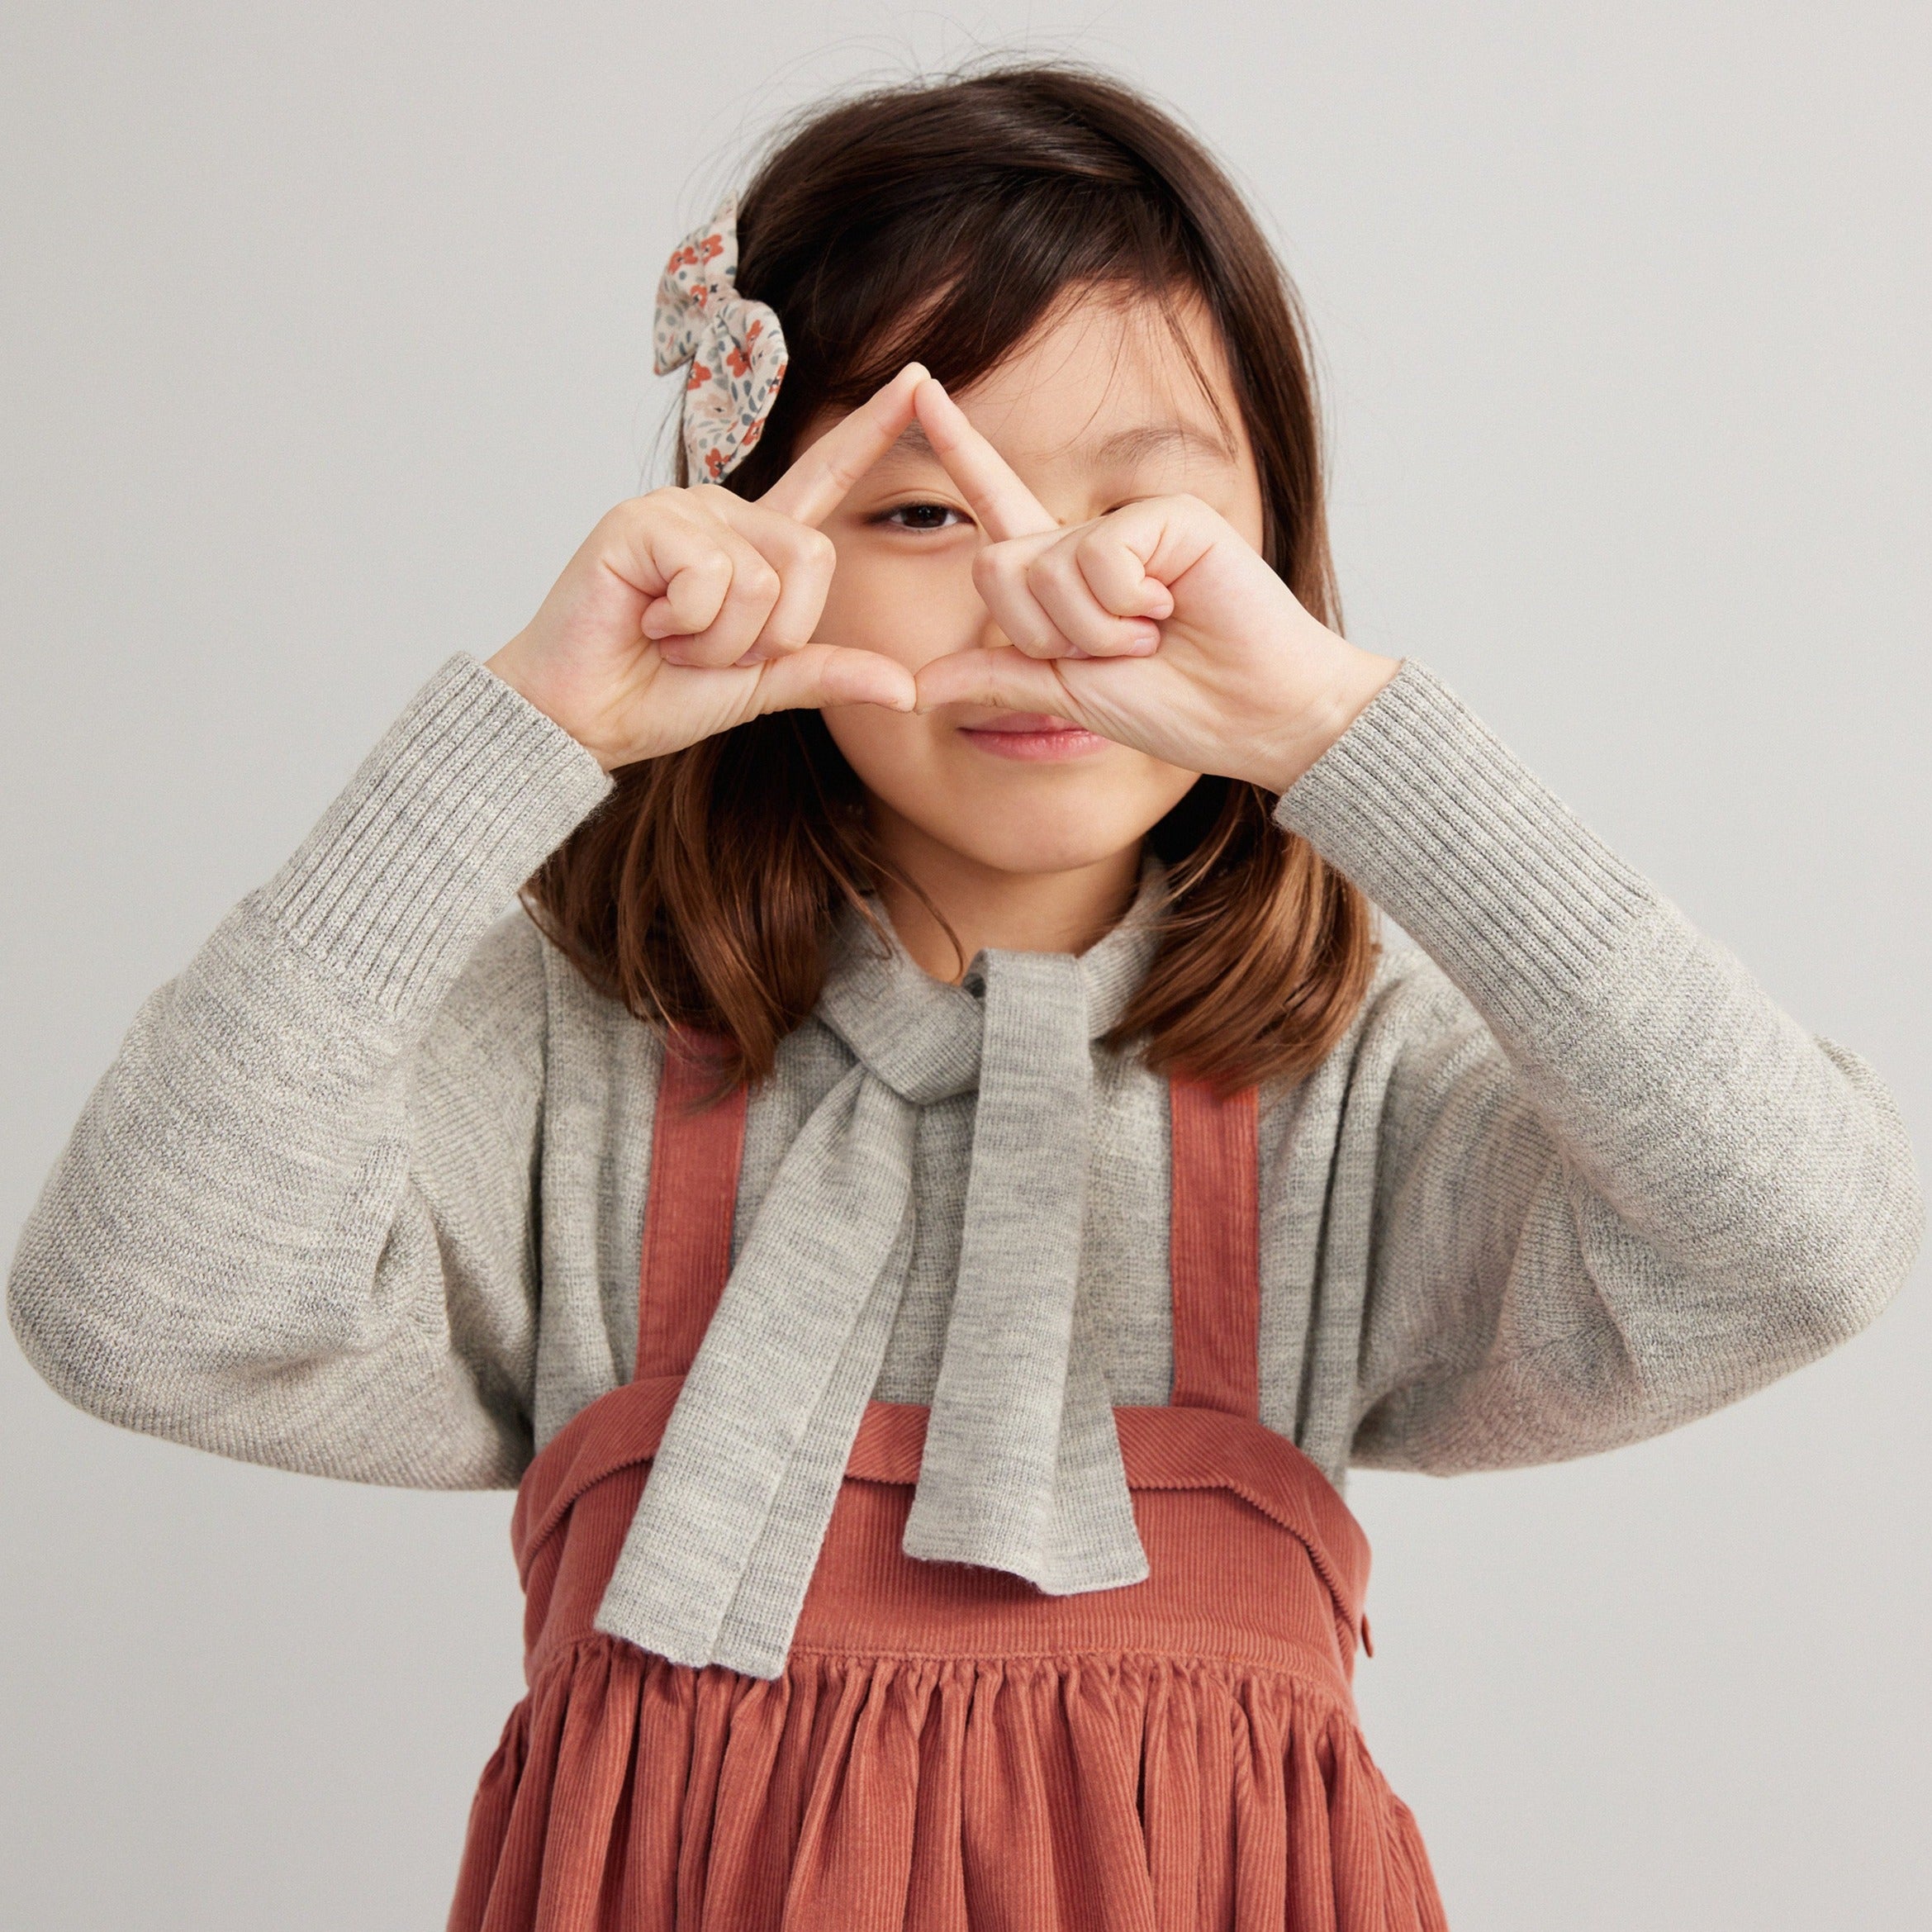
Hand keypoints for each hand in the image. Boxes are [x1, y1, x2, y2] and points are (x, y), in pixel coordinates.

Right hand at [486, 366, 927, 768]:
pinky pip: (711, 577)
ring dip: (720, 640)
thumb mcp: (762, 686)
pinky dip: (686, 625)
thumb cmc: (657, 693)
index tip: (921, 380)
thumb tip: (909, 690)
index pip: (828, 475)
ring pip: (761, 579)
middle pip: (811, 558)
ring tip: (668, 638)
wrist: (581, 718)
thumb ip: (828, 673)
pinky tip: (645, 622)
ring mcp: (682, 509)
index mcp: (756, 542)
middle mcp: (724, 512)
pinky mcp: (641, 519)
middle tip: (703, 650)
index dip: (874, 429)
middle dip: (769, 635)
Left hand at [908, 379, 1398, 792]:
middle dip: (1042, 632)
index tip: (919, 384)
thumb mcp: (1071, 698)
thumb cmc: (1179, 705)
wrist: (1256, 716)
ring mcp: (1131, 524)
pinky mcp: (1170, 517)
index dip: (959, 446)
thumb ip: (1001, 681)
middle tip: (1115, 650)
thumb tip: (919, 689)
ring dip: (1092, 630)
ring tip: (1150, 636)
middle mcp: (1089, 540)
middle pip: (999, 564)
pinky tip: (1171, 611)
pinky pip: (1099, 557)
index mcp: (1063, 577)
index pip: (996, 504)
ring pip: (1046, 567)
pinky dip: (1124, 604)